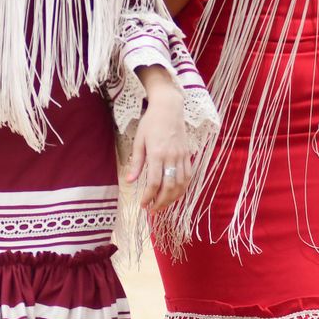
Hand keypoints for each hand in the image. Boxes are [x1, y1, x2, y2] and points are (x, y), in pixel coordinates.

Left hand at [128, 85, 193, 211]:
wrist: (169, 108)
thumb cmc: (151, 122)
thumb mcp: (139, 140)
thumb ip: (136, 162)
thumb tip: (130, 181)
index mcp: (157, 153)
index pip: (155, 182)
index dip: (149, 197)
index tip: (143, 204)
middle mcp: (171, 156)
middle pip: (169, 186)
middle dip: (161, 202)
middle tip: (152, 210)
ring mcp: (182, 156)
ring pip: (181, 184)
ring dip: (173, 198)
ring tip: (163, 205)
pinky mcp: (188, 154)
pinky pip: (188, 176)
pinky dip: (183, 188)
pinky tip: (176, 194)